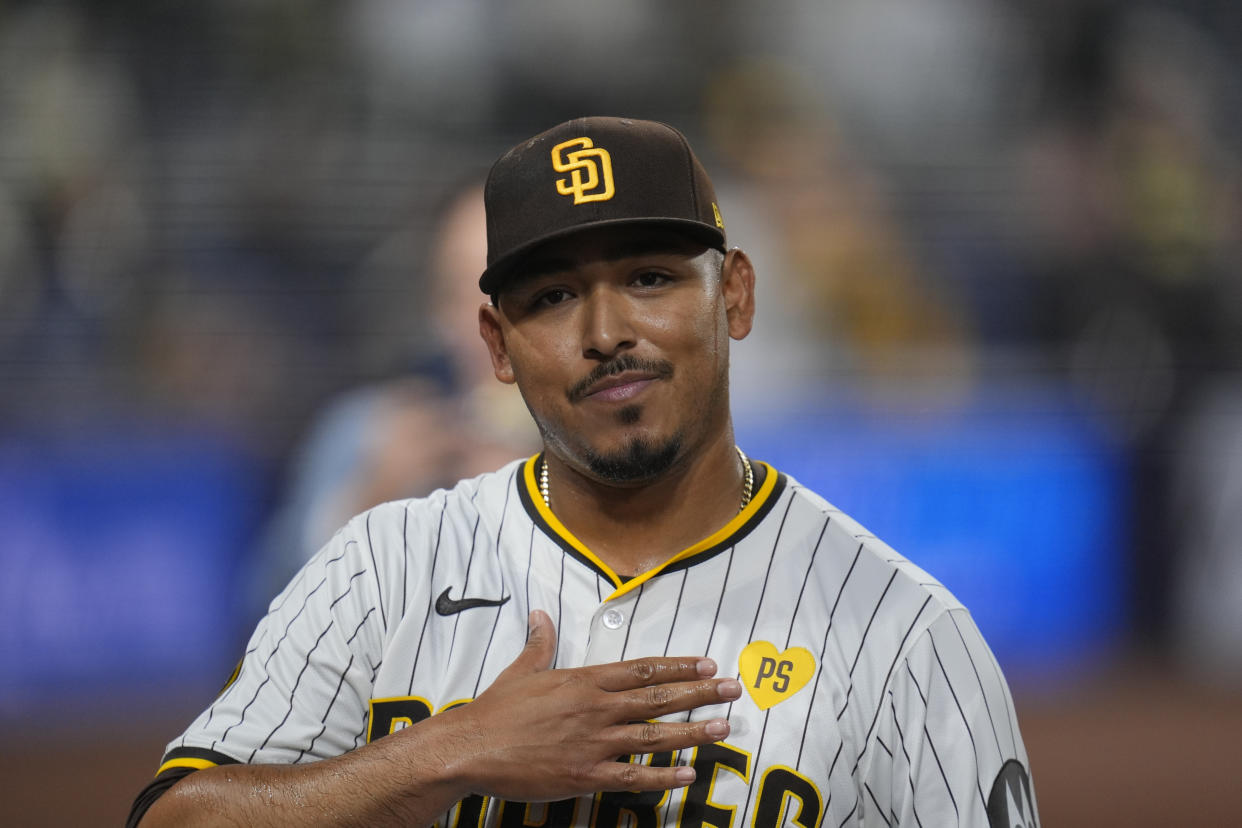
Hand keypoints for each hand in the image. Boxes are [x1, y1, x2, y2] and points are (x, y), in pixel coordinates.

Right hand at [433, 610, 739, 800]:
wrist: (471, 747)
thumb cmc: (496, 709)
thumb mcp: (522, 669)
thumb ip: (540, 643)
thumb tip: (541, 614)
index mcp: (584, 680)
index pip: (641, 669)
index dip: (677, 666)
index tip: (706, 663)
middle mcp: (596, 707)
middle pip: (657, 697)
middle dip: (698, 692)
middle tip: (732, 689)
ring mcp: (593, 742)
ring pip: (653, 736)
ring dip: (692, 731)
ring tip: (723, 727)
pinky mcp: (585, 774)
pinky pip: (633, 776)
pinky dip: (663, 776)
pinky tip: (688, 774)